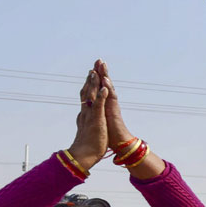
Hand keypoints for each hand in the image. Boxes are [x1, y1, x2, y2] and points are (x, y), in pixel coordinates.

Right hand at [68, 66, 108, 169]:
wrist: (83, 156)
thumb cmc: (87, 146)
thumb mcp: (87, 130)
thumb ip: (86, 123)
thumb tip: (83, 119)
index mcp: (85, 115)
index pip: (86, 96)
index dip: (88, 85)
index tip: (91, 74)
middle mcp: (85, 113)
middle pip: (87, 92)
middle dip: (91, 79)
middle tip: (93, 66)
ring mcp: (90, 116)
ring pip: (91, 97)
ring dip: (94, 84)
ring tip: (96, 72)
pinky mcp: (96, 121)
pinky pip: (98, 107)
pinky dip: (101, 97)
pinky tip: (104, 88)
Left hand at [93, 60, 164, 177]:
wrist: (114, 146)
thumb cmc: (104, 137)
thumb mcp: (98, 121)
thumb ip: (97, 113)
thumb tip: (92, 106)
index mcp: (101, 106)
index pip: (98, 88)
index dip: (96, 78)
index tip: (93, 67)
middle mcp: (107, 104)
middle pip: (104, 85)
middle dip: (102, 72)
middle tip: (100, 60)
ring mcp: (111, 107)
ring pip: (108, 89)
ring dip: (105, 77)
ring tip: (103, 66)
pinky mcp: (113, 112)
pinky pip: (110, 98)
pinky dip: (107, 89)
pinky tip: (105, 81)